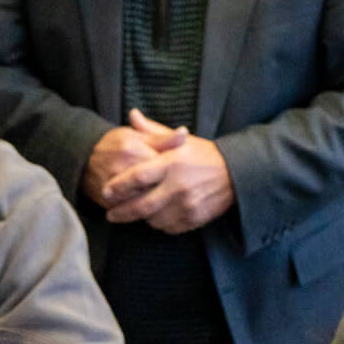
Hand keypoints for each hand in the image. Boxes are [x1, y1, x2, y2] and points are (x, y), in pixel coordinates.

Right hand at [82, 114, 184, 207]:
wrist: (83, 159)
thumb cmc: (115, 145)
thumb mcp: (138, 137)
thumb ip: (162, 138)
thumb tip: (184, 133)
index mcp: (133, 150)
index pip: (163, 165)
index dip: (178, 171)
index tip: (186, 175)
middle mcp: (122, 169)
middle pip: (155, 186)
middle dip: (169, 191)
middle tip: (182, 191)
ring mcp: (113, 188)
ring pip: (144, 202)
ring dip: (159, 205)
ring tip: (171, 202)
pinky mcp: (108, 202)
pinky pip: (131, 212)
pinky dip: (145, 213)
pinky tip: (156, 211)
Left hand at [102, 111, 234, 233]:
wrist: (237, 174)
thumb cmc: (204, 154)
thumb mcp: (180, 140)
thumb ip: (153, 131)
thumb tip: (132, 115)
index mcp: (172, 163)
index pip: (137, 177)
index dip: (119, 186)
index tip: (106, 191)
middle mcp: (179, 185)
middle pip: (141, 206)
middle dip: (121, 212)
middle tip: (110, 214)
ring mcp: (187, 204)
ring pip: (153, 220)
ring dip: (142, 218)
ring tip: (137, 212)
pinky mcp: (195, 219)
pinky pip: (169, 228)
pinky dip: (160, 224)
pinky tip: (158, 216)